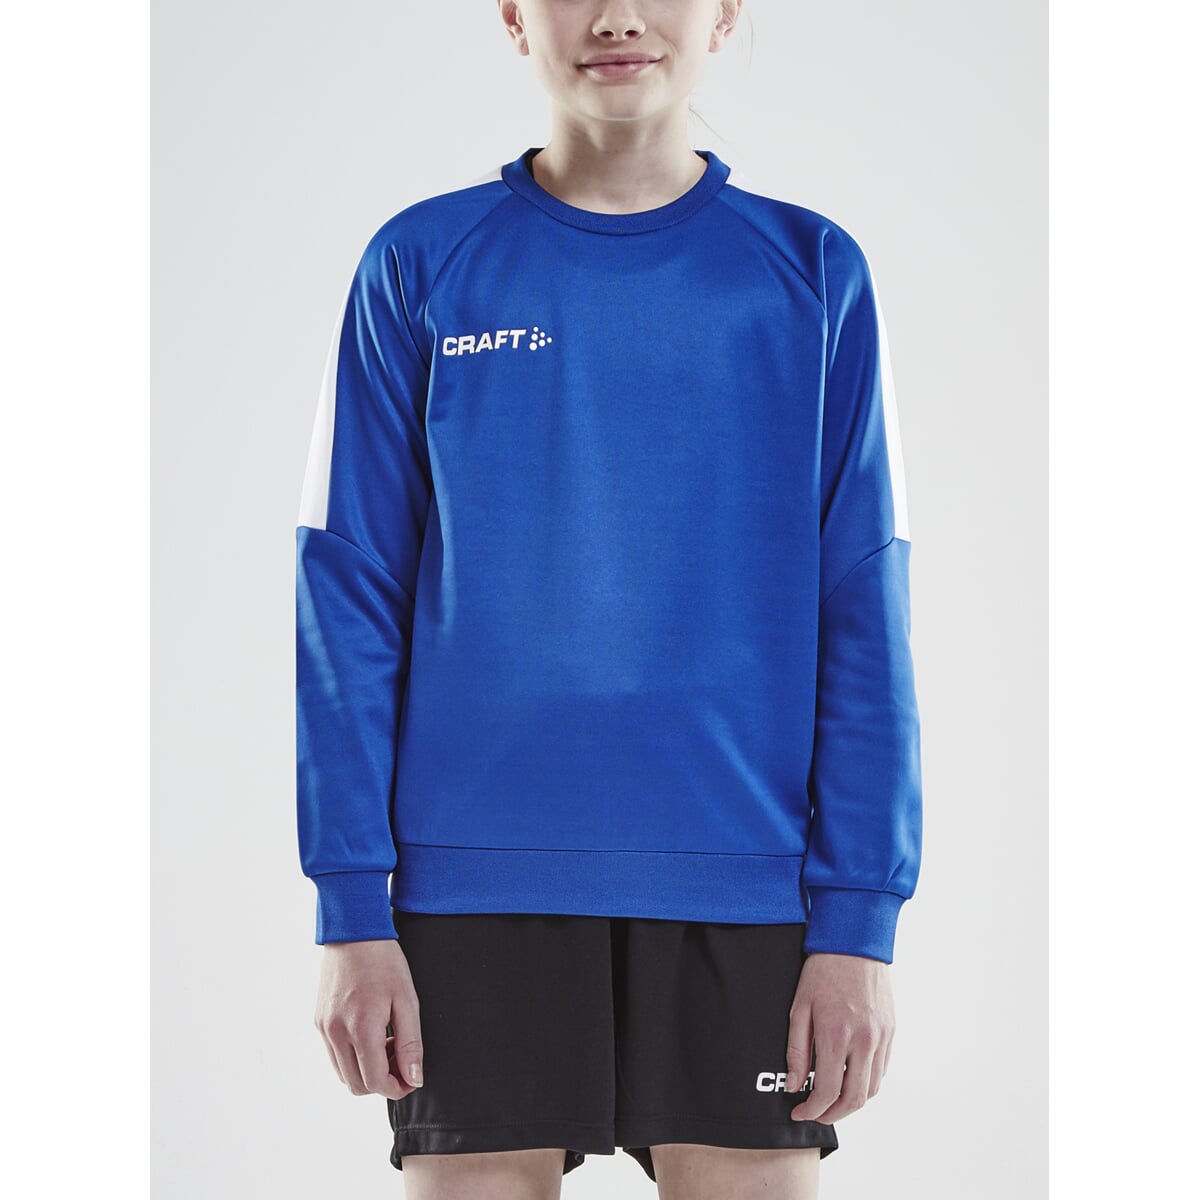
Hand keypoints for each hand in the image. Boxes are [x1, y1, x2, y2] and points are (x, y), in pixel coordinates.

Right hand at [314, 939, 423, 1099]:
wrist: (354, 932)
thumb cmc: (385, 962)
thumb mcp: (407, 1000)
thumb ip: (410, 1044)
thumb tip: (414, 1080)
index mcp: (361, 1028)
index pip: (375, 1082)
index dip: (396, 1089)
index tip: (411, 1079)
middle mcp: (336, 1033)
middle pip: (357, 1085)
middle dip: (382, 1082)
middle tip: (402, 1059)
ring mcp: (323, 1028)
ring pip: (343, 1075)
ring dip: (366, 1071)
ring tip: (387, 1043)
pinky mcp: (318, 1021)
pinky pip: (334, 1056)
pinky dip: (353, 1058)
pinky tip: (371, 1034)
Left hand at [785, 951, 894, 1123]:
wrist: (854, 941)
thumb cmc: (822, 970)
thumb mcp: (799, 1006)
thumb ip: (798, 1050)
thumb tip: (796, 1084)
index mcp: (837, 1034)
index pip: (828, 1091)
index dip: (812, 1110)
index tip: (799, 1112)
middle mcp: (865, 1041)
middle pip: (854, 1099)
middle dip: (833, 1115)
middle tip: (815, 1113)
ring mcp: (882, 1037)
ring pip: (873, 1089)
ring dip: (852, 1103)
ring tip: (832, 1100)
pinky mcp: (892, 1031)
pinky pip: (882, 1070)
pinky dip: (867, 1084)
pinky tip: (851, 1079)